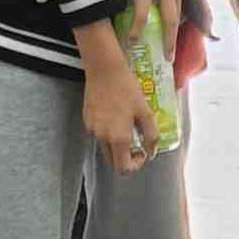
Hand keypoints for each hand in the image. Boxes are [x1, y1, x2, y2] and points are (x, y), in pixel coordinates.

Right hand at [83, 53, 155, 170]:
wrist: (104, 70)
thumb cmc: (126, 88)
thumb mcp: (144, 111)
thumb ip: (150, 135)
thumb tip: (151, 150)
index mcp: (118, 138)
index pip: (123, 168)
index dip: (135, 165)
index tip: (142, 153)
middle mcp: (102, 137)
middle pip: (113, 161)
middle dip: (125, 157)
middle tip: (135, 142)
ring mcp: (92, 129)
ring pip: (105, 147)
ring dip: (117, 144)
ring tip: (126, 124)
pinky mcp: (87, 120)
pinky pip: (99, 133)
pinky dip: (108, 131)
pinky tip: (115, 114)